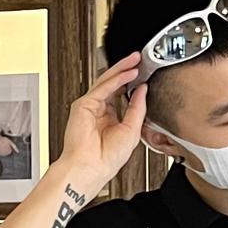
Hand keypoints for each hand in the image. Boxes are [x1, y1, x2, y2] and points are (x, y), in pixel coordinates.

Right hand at [59, 55, 147, 194]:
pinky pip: (103, 88)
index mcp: (109, 119)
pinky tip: (128, 74)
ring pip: (107, 82)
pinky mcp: (84, 105)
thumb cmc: (107, 159)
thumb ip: (137, 108)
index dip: (132, 83)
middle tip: (139, 59)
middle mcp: (99, 111)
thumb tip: (142, 90)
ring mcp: (90, 107)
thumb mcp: (132, 130)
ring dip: (121, 70)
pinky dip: (116, 79)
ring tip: (135, 61)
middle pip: (113, 84)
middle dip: (126, 70)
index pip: (120, 94)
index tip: (143, 74)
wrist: (91, 168)